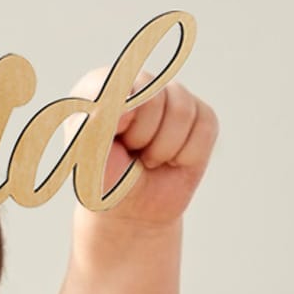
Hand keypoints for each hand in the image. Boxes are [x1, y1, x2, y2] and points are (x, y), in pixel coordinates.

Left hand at [71, 71, 218, 226]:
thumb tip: (128, 105)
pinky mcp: (200, 115)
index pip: (116, 83)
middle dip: (141, 136)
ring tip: (148, 159)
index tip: (115, 137)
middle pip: (152, 95)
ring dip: (163, 148)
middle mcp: (136, 84)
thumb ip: (97, 128)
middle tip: (130, 153)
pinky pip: (204, 126)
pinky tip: (170, 160)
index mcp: (97, 88)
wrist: (131, 210)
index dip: (119, 116)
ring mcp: (171, 97)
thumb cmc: (104, 181)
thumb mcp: (88, 159)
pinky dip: (186, 154)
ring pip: (181, 110)